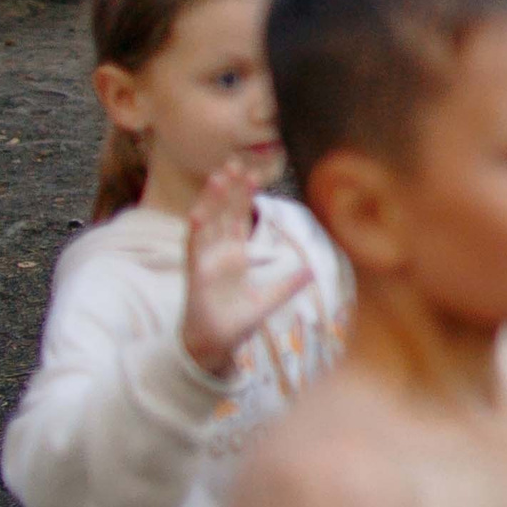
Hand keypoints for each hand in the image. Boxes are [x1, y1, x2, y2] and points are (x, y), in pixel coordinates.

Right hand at [179, 162, 313, 377]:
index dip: (245, 197)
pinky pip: (193, 249)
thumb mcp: (271, 300)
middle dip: (228, 190)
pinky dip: (195, 231)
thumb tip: (314, 270)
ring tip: (218, 177)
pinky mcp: (195, 274)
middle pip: (223, 214)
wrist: (217, 344)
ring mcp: (205, 261)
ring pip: (206, 223)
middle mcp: (218, 253)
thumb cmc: (238, 321)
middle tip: (235, 162)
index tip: (253, 174)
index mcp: (235, 255)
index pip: (239, 219)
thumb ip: (290, 284)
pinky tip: (198, 213)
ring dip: (210, 201)